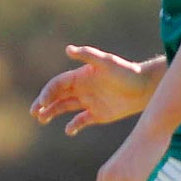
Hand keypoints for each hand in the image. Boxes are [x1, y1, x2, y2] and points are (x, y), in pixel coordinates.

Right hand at [31, 45, 154, 135]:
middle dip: (43, 104)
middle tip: (34, 112)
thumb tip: (67, 49)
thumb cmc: (126, 72)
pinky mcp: (97, 115)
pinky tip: (69, 130)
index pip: (57, 85)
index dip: (47, 92)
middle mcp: (81, 89)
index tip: (42, 102)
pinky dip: (73, 126)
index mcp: (79, 77)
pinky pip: (80, 121)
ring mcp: (88, 103)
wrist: (145, 87)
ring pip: (64, 109)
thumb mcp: (106, 62)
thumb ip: (87, 55)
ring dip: (52, 113)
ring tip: (42, 120)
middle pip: (56, 97)